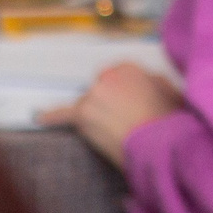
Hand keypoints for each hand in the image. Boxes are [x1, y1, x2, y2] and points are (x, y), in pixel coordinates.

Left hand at [38, 62, 182, 166]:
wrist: (161, 145)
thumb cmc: (169, 123)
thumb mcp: (172, 93)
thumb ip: (154, 83)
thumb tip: (147, 84)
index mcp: (130, 67)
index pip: (119, 76)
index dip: (127, 94)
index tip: (133, 105)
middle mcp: (108, 76)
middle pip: (101, 90)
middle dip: (111, 104)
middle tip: (128, 122)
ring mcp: (93, 95)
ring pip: (89, 105)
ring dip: (99, 117)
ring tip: (119, 132)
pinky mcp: (83, 115)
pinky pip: (62, 114)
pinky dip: (51, 116)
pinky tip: (40, 117)